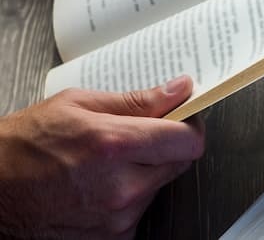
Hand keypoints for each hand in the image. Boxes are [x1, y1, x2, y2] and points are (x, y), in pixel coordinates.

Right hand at [0, 76, 204, 238]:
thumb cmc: (20, 148)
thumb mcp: (77, 105)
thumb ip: (138, 100)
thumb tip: (178, 90)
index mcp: (113, 145)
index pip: (188, 139)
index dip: (190, 124)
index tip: (185, 116)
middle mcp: (121, 187)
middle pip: (180, 161)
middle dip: (168, 144)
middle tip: (141, 134)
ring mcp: (117, 218)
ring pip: (160, 184)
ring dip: (147, 170)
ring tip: (109, 161)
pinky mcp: (112, 238)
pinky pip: (141, 208)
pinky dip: (131, 194)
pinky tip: (102, 184)